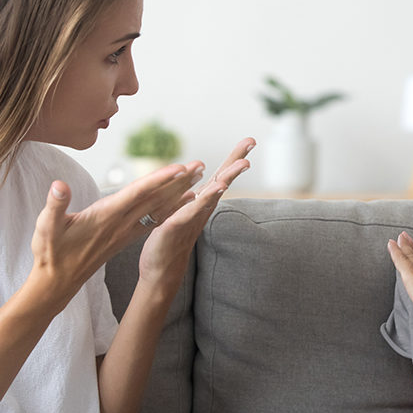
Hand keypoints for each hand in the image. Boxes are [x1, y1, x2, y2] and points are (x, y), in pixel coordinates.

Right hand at [29, 162, 207, 312]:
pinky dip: (170, 208)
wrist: (57, 282)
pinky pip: (153, 219)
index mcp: (105, 217)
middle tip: (200, 165)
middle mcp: (121, 224)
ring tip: (198, 177)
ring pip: (158, 208)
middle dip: (178, 181)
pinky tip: (183, 201)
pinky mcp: (125, 236)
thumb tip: (59, 186)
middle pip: (155, 199)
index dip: (158, 180)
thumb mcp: (46, 227)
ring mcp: (125, 231)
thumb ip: (54, 205)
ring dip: (179, 192)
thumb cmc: (50, 252)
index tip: (178, 168)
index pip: (137, 194)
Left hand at [137, 137, 254, 287]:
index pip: (220, 176)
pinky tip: (215, 189)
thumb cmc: (171, 242)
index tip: (250, 141)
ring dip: (227, 178)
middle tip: (252, 143)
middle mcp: (201, 209)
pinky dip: (203, 200)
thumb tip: (204, 185)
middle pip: (222, 181)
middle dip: (236, 162)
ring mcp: (191, 218)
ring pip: (212, 194)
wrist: (161, 271)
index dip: (233, 159)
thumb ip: (193, 199)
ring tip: (243, 164)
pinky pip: (190, 211)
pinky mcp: (176, 227)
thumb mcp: (182, 214)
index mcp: (201, 203)